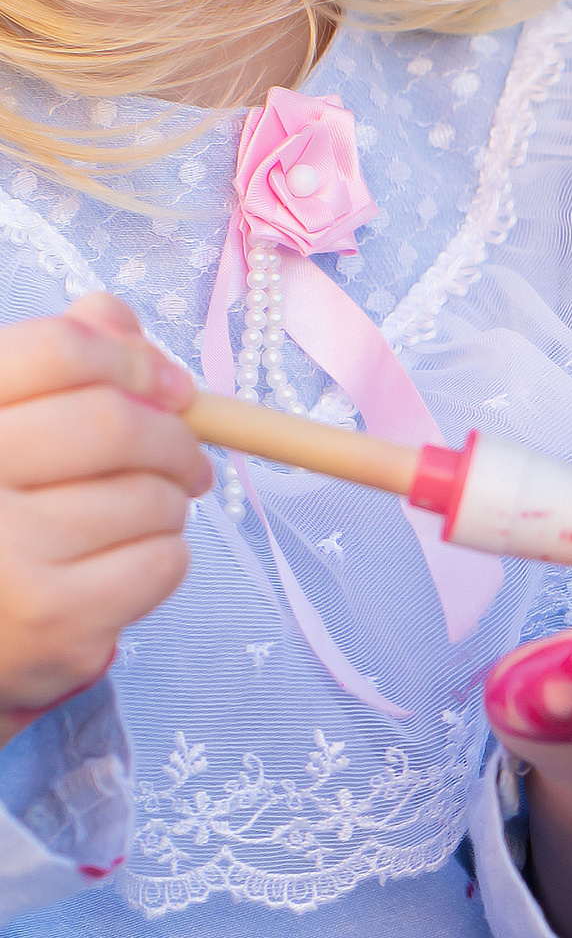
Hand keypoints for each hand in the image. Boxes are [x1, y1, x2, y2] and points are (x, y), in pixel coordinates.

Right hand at [0, 295, 208, 746]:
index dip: (129, 357)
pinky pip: (163, 562)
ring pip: (149, 498)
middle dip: (173, 436)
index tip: (168, 383)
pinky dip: (164, 557)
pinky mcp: (57, 620)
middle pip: (111, 421)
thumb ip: (55, 365)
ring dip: (169, 503)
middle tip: (187, 458)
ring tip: (138, 517)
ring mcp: (9, 554)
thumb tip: (116, 317)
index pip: (57, 350)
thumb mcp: (7, 426)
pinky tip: (123, 564)